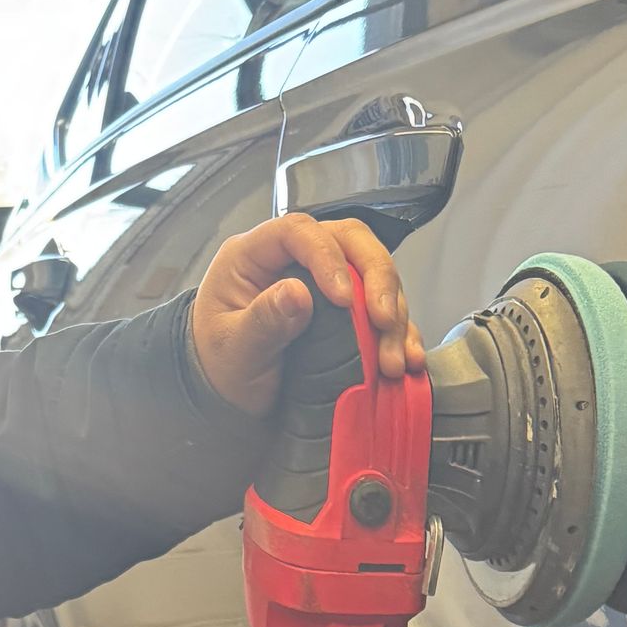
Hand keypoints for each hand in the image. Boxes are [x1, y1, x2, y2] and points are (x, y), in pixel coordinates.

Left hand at [189, 214, 426, 419]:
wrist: (226, 395)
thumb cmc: (219, 364)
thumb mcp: (232, 348)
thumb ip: (262, 321)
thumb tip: (297, 294)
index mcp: (254, 255)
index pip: (298, 231)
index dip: (327, 257)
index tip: (343, 298)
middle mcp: (295, 261)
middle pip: (349, 241)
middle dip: (376, 277)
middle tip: (383, 320)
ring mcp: (324, 285)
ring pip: (374, 275)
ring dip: (393, 314)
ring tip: (392, 359)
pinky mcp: (346, 315)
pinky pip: (381, 312)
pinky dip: (400, 333)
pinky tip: (407, 357)